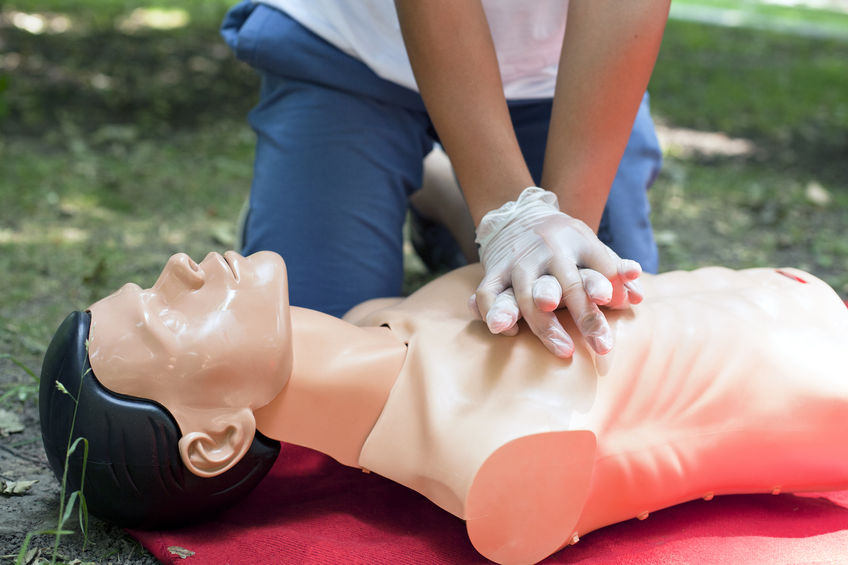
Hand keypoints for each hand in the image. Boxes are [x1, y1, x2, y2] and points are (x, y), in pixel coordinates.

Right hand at [471, 187, 642, 357]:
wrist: (519, 214)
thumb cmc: (565, 241)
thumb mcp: (592, 246)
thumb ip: (615, 271)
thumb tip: (638, 298)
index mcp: (579, 241)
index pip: (600, 264)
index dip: (609, 282)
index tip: (617, 303)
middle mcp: (549, 250)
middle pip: (568, 285)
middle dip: (585, 316)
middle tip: (602, 346)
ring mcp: (520, 260)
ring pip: (528, 296)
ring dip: (546, 325)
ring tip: (564, 350)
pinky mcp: (495, 269)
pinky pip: (490, 293)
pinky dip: (496, 313)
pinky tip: (510, 333)